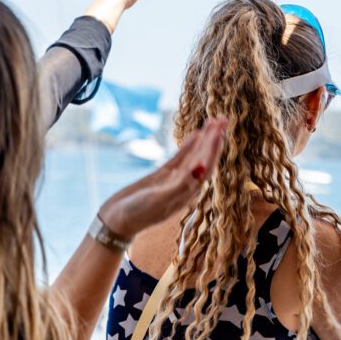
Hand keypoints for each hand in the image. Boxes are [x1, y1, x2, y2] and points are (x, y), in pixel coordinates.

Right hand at [99, 118, 226, 239]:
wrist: (117, 221)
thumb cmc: (137, 214)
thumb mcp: (159, 200)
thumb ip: (181, 186)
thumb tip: (200, 169)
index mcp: (188, 192)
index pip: (206, 166)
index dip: (214, 148)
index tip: (220, 130)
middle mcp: (185, 185)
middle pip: (205, 158)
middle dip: (214, 139)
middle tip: (223, 118)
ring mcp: (174, 179)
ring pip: (194, 155)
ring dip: (205, 139)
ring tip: (215, 121)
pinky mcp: (163, 176)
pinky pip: (180, 157)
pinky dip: (189, 145)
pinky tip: (197, 134)